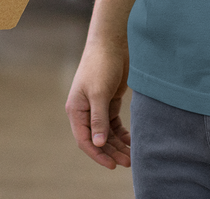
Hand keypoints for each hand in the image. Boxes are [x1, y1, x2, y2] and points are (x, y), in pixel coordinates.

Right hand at [66, 39, 131, 168]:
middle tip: (128, 162)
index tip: (112, 165)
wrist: (111, 43)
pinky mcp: (109, 102)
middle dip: (112, 152)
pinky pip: (114, 124)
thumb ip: (98, 119)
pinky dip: (123, 134)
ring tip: (133, 156)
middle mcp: (85, 111)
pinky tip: (132, 141)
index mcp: (76, 110)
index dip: (97, 154)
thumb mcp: (99, 93)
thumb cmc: (100, 65)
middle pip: (97, 139)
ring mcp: (97, 107)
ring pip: (107, 134)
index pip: (84, 140)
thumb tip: (97, 144)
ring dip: (118, 145)